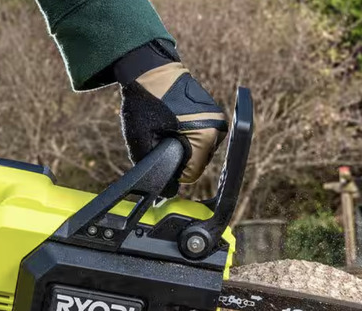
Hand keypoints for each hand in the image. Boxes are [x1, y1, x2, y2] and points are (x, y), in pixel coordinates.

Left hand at [114, 40, 227, 183]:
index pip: (191, 174)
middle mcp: (217, 129)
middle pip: (198, 164)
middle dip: (179, 156)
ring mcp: (218, 120)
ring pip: (200, 152)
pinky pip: (203, 138)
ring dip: (185, 146)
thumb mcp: (142, 140)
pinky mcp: (215, 113)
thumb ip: (153, 167)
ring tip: (167, 126)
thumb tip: (164, 191)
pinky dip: (189, 135)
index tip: (161, 151)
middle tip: (161, 135)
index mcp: (204, 136)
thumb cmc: (145, 101)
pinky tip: (176, 122)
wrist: (150, 69)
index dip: (172, 169)